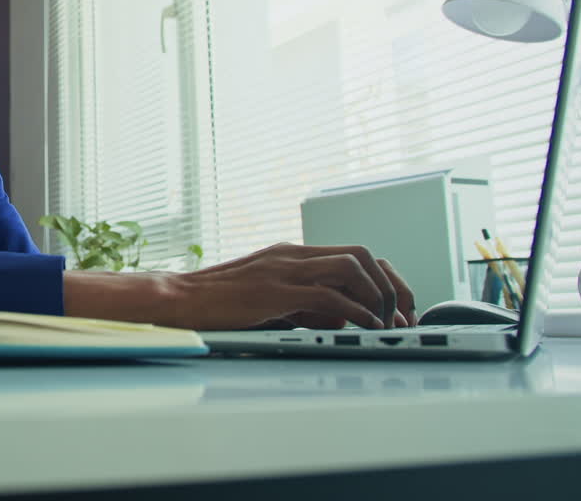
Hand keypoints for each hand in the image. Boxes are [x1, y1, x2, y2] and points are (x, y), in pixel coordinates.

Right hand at [64, 243, 416, 330]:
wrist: (178, 300)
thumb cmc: (216, 303)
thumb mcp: (269, 301)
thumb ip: (305, 306)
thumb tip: (341, 320)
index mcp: (290, 253)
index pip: (353, 254)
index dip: (383, 278)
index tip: (397, 305)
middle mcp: (290, 254)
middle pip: (361, 254)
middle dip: (391, 285)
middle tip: (402, 314)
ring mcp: (283, 268)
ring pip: (351, 267)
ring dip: (377, 296)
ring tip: (385, 322)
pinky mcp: (274, 290)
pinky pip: (329, 295)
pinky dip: (355, 310)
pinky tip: (363, 326)